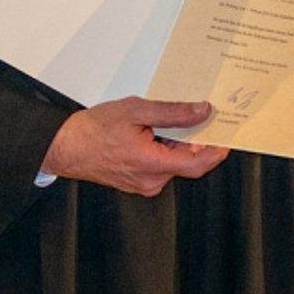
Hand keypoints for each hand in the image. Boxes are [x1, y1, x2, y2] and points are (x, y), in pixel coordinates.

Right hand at [41, 96, 226, 194]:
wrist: (64, 146)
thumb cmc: (94, 129)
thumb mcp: (137, 110)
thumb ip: (173, 112)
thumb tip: (201, 111)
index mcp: (152, 164)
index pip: (197, 164)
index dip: (217, 152)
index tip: (228, 138)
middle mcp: (150, 181)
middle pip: (187, 163)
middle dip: (199, 142)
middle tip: (207, 119)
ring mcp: (143, 184)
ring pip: (173, 164)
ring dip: (180, 145)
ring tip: (179, 120)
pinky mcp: (137, 181)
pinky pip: (161, 166)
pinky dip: (166, 150)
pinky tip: (161, 132)